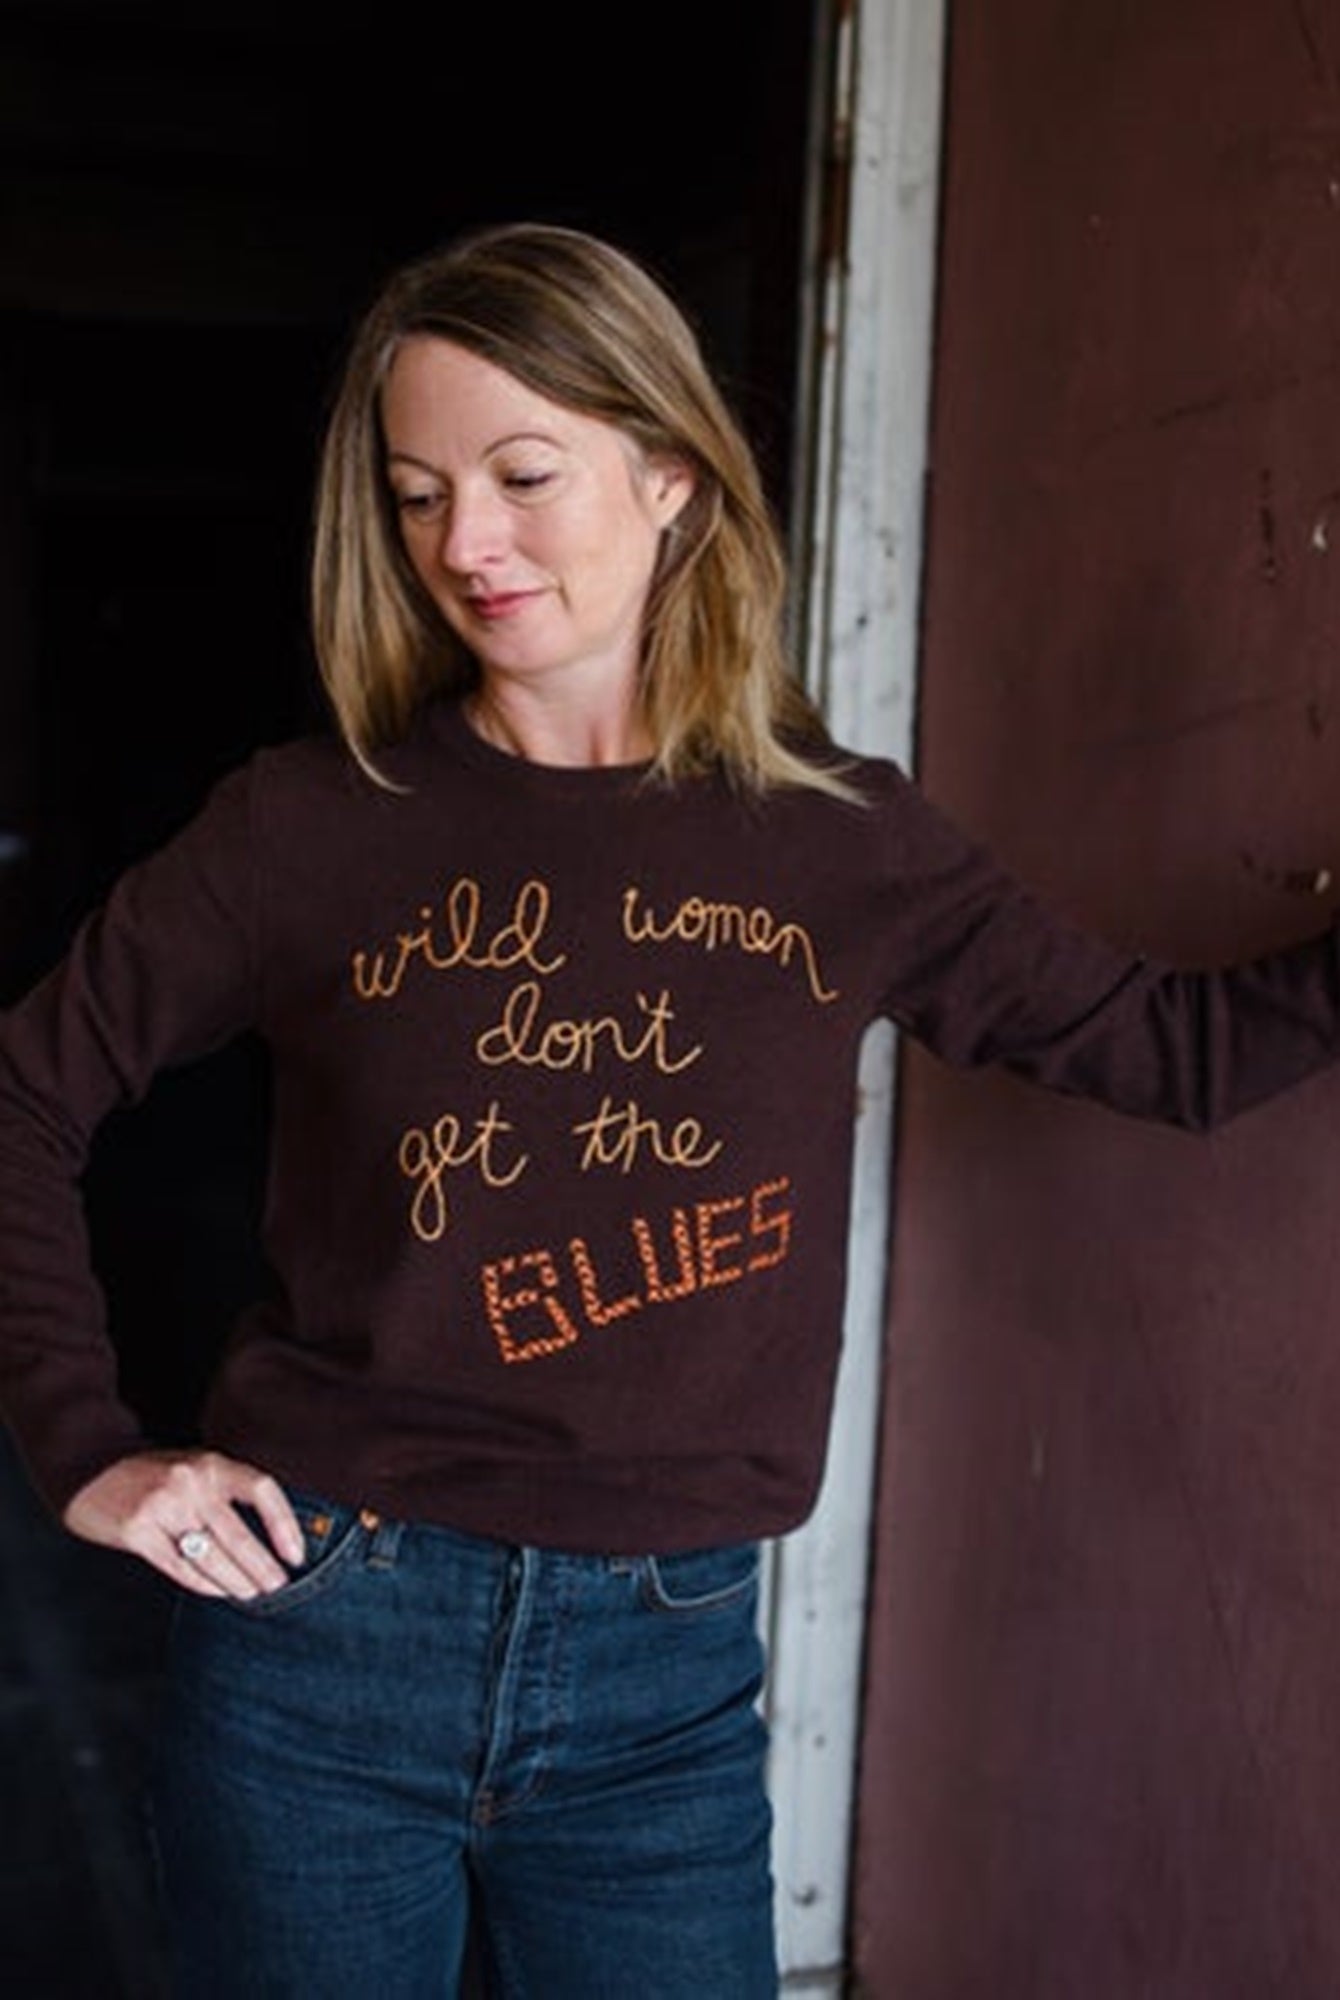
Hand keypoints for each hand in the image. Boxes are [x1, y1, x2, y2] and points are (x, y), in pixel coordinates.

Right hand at [62, 1448, 306, 1599]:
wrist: (92, 1472)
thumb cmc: (156, 1476)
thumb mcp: (196, 1470)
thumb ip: (227, 1493)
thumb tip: (273, 1538)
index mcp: (212, 1463)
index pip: (262, 1490)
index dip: (284, 1524)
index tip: (296, 1555)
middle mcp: (190, 1482)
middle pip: (238, 1534)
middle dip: (262, 1567)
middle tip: (277, 1586)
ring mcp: (162, 1506)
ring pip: (210, 1557)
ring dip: (235, 1581)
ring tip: (251, 1593)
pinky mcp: (137, 1532)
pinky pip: (179, 1567)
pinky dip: (203, 1584)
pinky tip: (218, 1591)